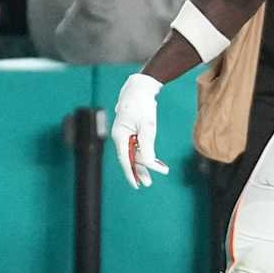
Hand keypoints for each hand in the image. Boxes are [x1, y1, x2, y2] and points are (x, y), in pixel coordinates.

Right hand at [111, 72, 168, 187]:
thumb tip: (149, 162)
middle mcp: (121, 136)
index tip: (137, 185)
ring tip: (153, 175)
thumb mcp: (147, 126)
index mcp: (120, 136)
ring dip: (144, 163)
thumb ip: (148, 145)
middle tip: (148, 184)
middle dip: (139, 171)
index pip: (125, 160)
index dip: (131, 173)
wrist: (141, 87)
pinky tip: (153, 161)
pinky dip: (145, 153)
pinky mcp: (132, 130)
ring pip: (135, 152)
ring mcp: (126, 133)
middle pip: (130, 158)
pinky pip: (138, 145)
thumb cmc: (142, 104)